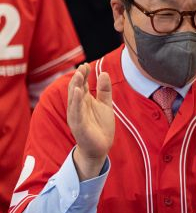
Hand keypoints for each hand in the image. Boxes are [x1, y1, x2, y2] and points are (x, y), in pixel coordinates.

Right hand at [67, 64, 113, 180]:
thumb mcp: (105, 105)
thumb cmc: (101, 126)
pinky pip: (76, 111)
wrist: (100, 147)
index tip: (85, 65)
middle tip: (82, 67)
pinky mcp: (78, 125)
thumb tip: (104, 73)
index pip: (81, 85)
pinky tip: (78, 92)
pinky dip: (76, 101)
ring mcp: (76, 116)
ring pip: (74, 99)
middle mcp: (77, 107)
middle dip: (78, 78)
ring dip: (75, 86)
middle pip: (75, 89)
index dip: (83, 75)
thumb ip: (105, 90)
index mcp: (83, 101)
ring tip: (78, 75)